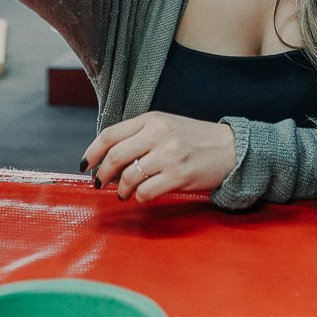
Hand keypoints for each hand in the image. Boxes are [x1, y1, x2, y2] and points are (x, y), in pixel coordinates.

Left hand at [82, 112, 236, 202]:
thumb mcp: (166, 126)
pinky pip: (146, 191)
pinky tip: (142, 195)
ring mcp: (169, 155)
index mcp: (152, 119)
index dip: (92, 151)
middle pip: (115, 156)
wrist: (230, 149)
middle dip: (102, 174)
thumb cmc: (194, 139)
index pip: (110, 134)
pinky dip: (139, 197)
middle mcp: (159, 134)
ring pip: (129, 176)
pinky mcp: (179, 175)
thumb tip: (107, 157)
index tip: (86, 165)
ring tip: (123, 192)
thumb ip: (139, 135)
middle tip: (100, 183)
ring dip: (120, 189)